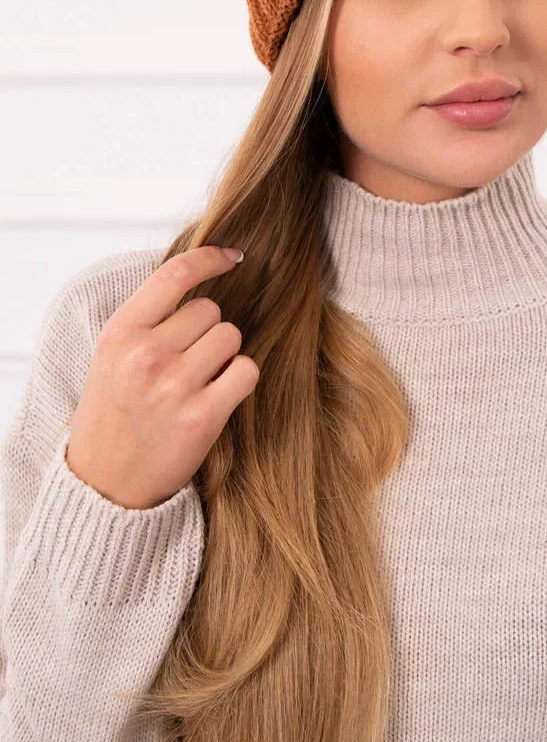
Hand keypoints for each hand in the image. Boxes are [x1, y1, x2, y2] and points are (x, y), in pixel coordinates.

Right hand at [65, 245, 257, 508]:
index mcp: (120, 333)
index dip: (210, 258)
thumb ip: (148, 319)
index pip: (175, 275)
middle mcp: (146, 355)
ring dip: (224, 354)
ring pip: (231, 336)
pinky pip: (246, 371)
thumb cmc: (112, 413)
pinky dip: (240, 378)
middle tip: (185, 359)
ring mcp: (175, 386)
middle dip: (206, 329)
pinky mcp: (203, 417)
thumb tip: (199, 279)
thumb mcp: (111, 355)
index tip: (231, 258)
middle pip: (210, 310)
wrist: (105, 484)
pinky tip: (219, 393)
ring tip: (198, 379)